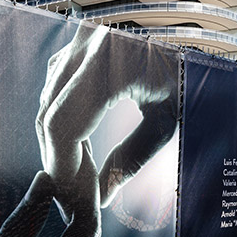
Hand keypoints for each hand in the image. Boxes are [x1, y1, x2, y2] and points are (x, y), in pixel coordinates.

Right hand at [36, 23, 178, 212]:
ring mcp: (77, 42)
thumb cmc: (187, 76)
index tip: (71, 197)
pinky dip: (60, 121)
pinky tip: (78, 145)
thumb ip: (131, 160)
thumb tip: (99, 197)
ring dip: (56, 143)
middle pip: (48, 116)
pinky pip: (54, 91)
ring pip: (46, 105)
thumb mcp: (166, 121)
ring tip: (80, 173)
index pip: (63, 124)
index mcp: (110, 62)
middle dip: (56, 160)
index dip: (61, 166)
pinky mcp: (75, 47)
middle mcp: (86, 45)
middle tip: (72, 194)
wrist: (190, 39)